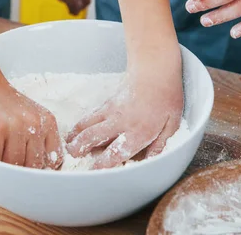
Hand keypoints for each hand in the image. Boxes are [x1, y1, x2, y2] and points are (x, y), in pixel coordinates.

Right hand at [0, 81, 62, 168]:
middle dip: (21, 173)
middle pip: (32, 166)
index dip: (42, 171)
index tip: (31, 174)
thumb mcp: (31, 116)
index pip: (54, 160)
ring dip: (3, 169)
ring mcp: (13, 127)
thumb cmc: (5, 104)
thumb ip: (39, 140)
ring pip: (13, 165)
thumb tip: (39, 175)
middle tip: (10, 174)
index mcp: (47, 122)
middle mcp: (33, 124)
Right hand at [65, 53, 182, 168]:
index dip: (103, 164)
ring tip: (68, 147)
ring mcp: (110, 111)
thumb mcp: (172, 124)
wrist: (155, 70)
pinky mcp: (107, 103)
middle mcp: (120, 123)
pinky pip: (89, 116)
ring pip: (86, 125)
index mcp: (138, 132)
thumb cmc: (167, 96)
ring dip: (75, 137)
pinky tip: (74, 132)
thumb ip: (160, 145)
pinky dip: (79, 125)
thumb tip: (151, 161)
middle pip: (93, 137)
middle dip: (79, 149)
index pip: (116, 152)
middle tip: (72, 157)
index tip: (95, 171)